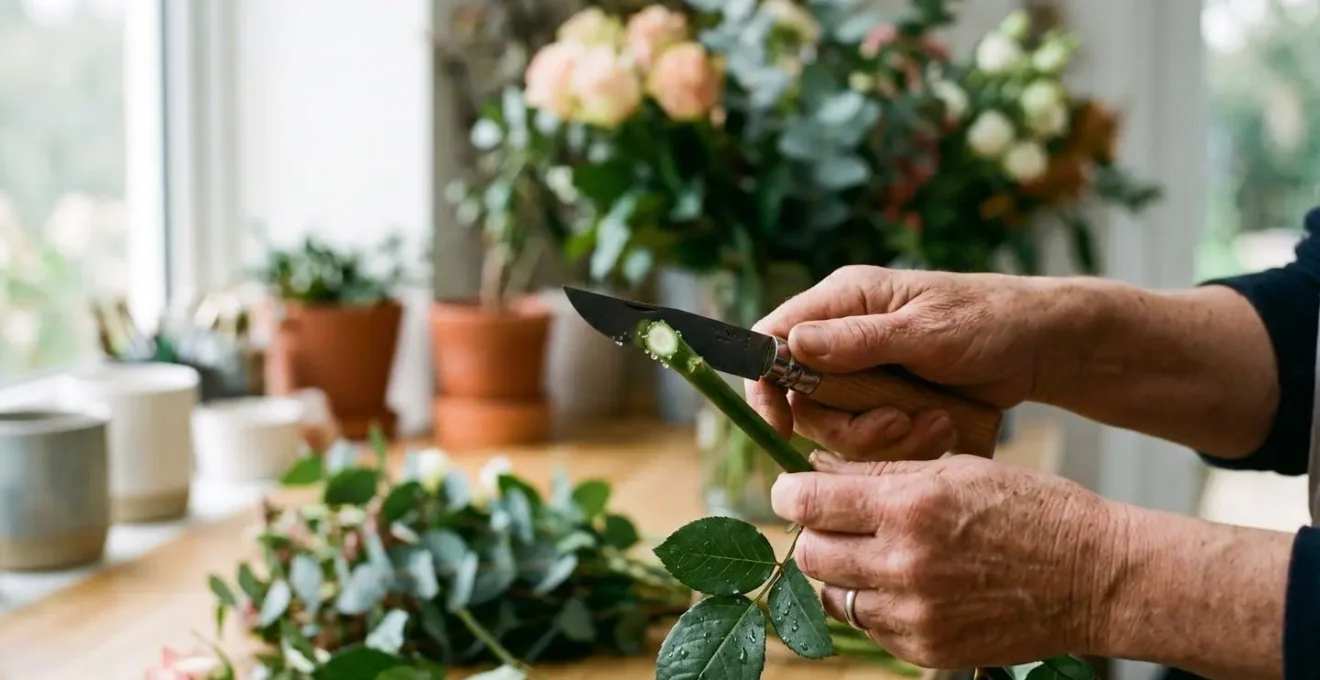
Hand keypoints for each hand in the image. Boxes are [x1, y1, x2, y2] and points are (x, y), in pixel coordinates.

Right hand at [748, 265, 1052, 459]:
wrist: (1039, 346)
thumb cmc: (988, 321)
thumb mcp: (926, 330)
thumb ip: (859, 340)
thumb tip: (792, 344)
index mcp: (843, 301)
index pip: (773, 337)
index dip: (764, 383)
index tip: (780, 424)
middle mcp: (844, 336)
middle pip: (802, 397)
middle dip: (844, 425)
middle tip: (893, 425)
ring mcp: (866, 371)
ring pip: (838, 425)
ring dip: (882, 437)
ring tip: (932, 425)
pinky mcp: (888, 401)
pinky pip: (873, 438)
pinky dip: (904, 443)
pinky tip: (941, 427)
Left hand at [771, 452, 1122, 668]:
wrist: (1096, 577)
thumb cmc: (1031, 509)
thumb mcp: (956, 469)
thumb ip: (880, 473)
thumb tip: (816, 470)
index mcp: (910, 508)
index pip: (809, 503)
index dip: (790, 492)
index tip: (791, 489)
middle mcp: (905, 565)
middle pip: (811, 553)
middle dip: (814, 532)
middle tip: (835, 521)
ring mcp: (915, 614)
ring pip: (834, 594)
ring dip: (840, 573)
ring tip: (874, 553)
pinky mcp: (927, 650)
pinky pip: (871, 626)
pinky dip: (875, 604)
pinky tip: (907, 583)